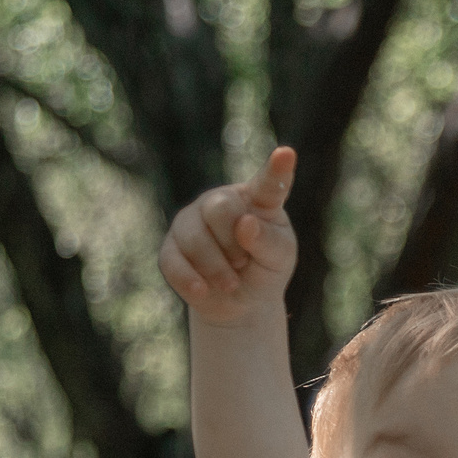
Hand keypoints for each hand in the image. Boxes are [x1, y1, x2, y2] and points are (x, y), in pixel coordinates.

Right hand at [158, 146, 296, 326]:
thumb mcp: (279, 258)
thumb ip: (268, 241)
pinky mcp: (170, 248)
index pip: (267, 183)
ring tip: (231, 281)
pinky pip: (173, 261)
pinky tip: (203, 290)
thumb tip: (245, 224)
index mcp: (256, 199)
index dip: (276, 170)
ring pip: (195, 237)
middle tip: (243, 261)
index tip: (287, 155)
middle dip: (233, 243)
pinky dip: (192, 280)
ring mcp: (191, 221)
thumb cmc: (265, 269)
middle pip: (219, 208)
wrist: (241, 303)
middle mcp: (220, 202)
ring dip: (218, 268)